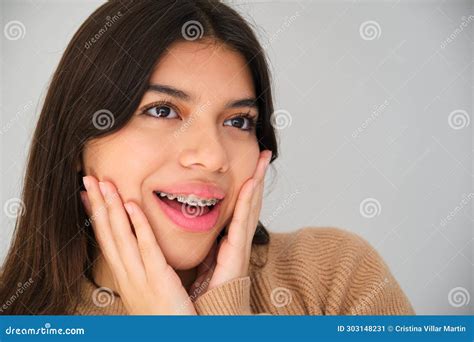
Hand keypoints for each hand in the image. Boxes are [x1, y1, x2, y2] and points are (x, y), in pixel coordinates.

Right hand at [80, 176, 195, 314]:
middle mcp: (127, 275)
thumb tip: (142, 250)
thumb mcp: (148, 289)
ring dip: (111, 208)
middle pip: (108, 234)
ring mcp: (139, 277)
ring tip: (104, 183)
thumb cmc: (165, 316)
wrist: (176, 338)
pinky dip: (137, 225)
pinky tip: (131, 205)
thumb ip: (145, 269)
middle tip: (88, 179)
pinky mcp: (158, 278)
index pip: (106, 240)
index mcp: (125, 276)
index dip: (96, 215)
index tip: (87, 194)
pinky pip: (146, 246)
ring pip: (121, 236)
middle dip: (98, 205)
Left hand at [188, 150, 271, 297]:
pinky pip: (242, 222)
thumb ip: (207, 244)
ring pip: (251, 207)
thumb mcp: (206, 260)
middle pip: (251, 202)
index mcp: (230, 241)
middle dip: (258, 178)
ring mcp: (241, 247)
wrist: (212, 318)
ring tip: (263, 161)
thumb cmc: (206, 293)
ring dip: (258, 182)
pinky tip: (251, 183)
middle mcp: (239, 241)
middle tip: (265, 154)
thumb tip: (197, 227)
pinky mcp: (237, 254)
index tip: (252, 165)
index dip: (248, 186)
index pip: (241, 207)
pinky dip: (248, 202)